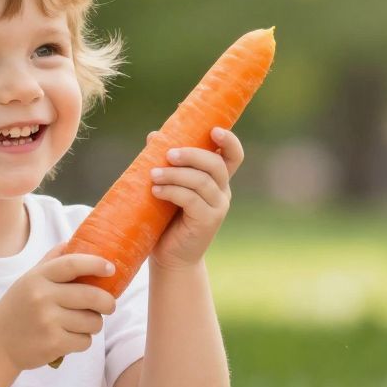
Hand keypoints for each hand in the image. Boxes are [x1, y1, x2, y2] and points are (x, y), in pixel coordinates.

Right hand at [0, 253, 117, 369]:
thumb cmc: (17, 309)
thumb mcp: (28, 281)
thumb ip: (50, 262)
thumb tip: (72, 241)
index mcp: (37, 277)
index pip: (72, 264)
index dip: (96, 264)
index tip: (111, 268)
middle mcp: (42, 297)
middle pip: (91, 295)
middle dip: (108, 302)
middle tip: (109, 305)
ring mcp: (48, 321)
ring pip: (93, 321)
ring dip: (93, 325)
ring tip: (79, 324)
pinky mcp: (53, 343)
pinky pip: (85, 341)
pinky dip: (82, 341)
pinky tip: (68, 339)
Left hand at [149, 127, 243, 270]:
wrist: (170, 257)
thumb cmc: (167, 219)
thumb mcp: (166, 186)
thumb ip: (165, 162)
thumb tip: (155, 136)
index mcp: (217, 179)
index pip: (233, 156)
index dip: (229, 140)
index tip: (214, 129)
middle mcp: (222, 191)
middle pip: (216, 164)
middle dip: (191, 155)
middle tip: (167, 154)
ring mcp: (218, 207)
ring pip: (201, 181)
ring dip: (175, 174)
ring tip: (152, 174)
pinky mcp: (208, 221)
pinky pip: (191, 199)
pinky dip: (172, 191)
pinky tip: (156, 190)